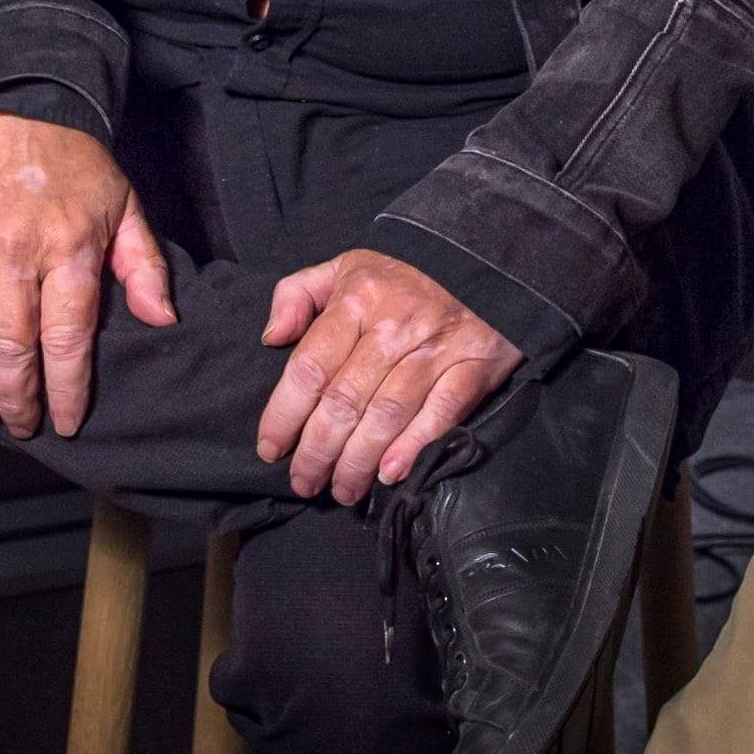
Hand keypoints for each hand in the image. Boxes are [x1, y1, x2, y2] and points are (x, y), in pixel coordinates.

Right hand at [0, 112, 176, 437]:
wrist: (5, 95)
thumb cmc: (69, 156)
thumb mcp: (122, 202)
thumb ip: (142, 264)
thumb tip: (161, 321)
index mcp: (69, 247)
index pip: (66, 341)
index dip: (64, 392)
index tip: (65, 423)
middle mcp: (14, 253)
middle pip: (11, 351)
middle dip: (16, 401)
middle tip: (20, 427)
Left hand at [254, 250, 521, 506]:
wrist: (483, 263)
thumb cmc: (403, 276)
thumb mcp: (345, 266)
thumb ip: (297, 293)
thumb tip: (271, 337)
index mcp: (357, 298)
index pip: (310, 367)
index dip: (284, 414)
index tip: (270, 448)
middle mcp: (394, 325)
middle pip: (344, 400)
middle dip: (317, 451)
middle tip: (304, 483)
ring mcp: (435, 348)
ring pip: (386, 415)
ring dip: (358, 462)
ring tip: (342, 490)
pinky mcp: (473, 366)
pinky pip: (440, 414)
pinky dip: (413, 446)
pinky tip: (389, 473)